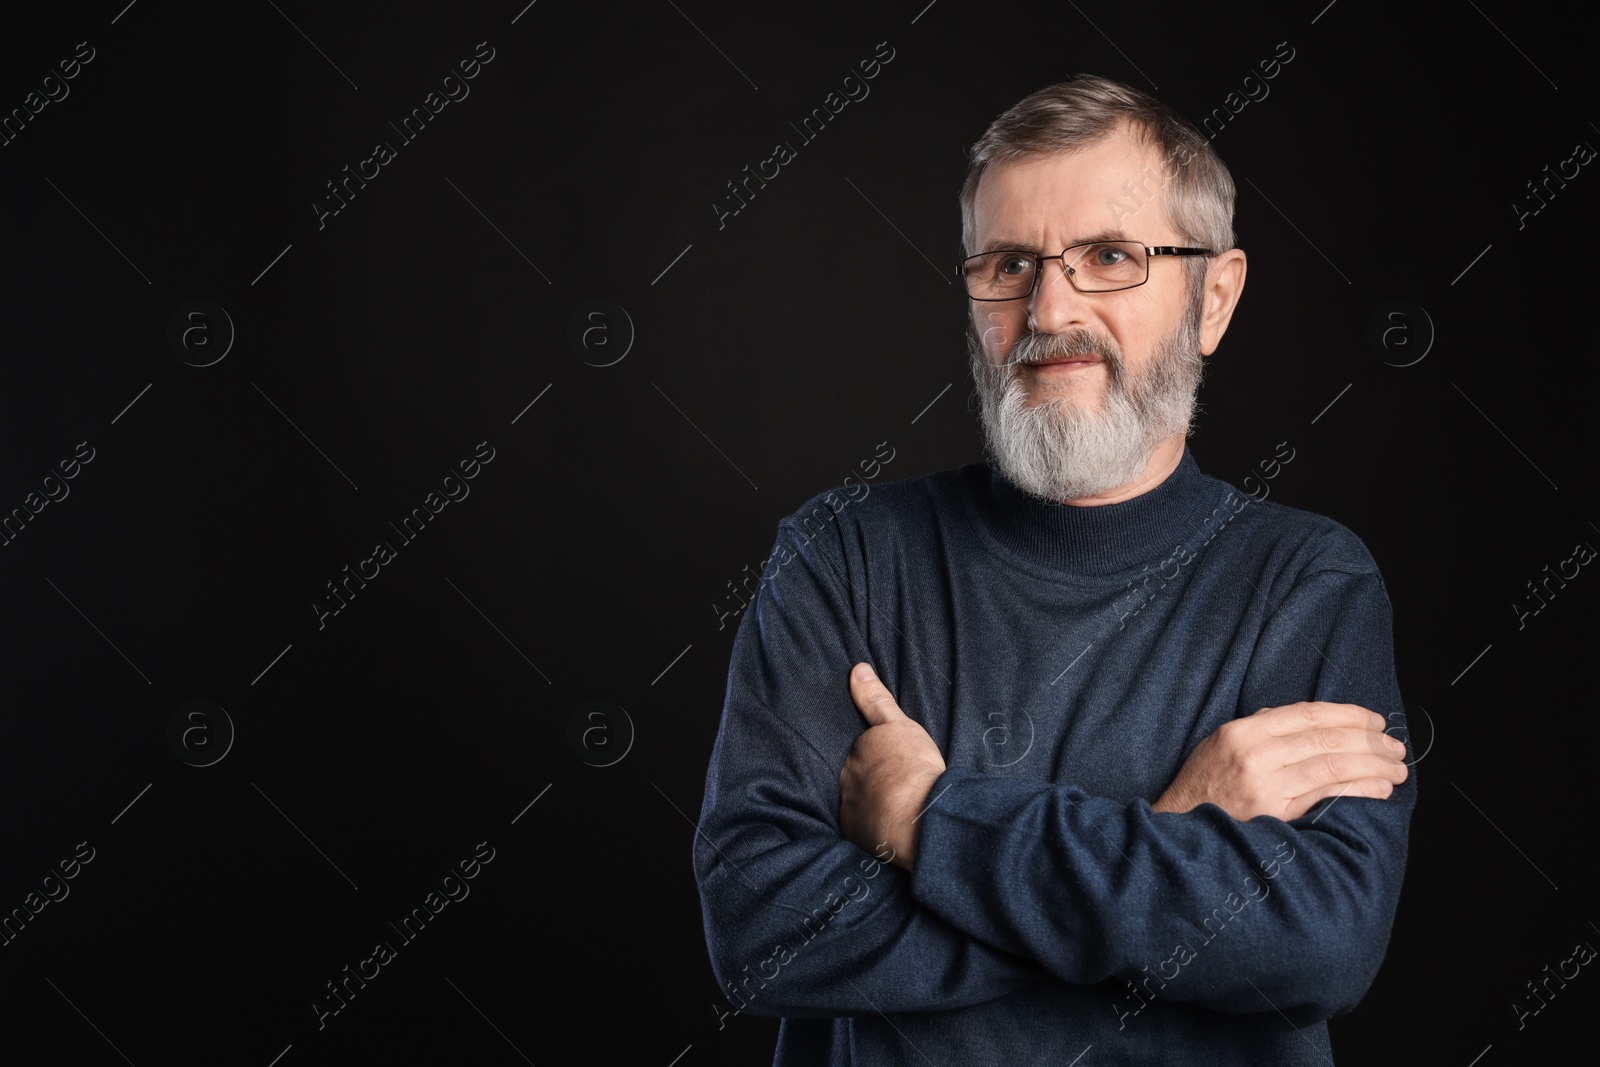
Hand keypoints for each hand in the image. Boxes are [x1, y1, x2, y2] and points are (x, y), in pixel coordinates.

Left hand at [838, 663, 946, 869]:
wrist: (918, 818)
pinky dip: (872, 827)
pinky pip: (861, 829)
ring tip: (893, 809)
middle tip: (893, 786)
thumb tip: (857, 669)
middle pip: (855, 777)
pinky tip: (889, 827)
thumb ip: (875, 699)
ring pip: (857, 803)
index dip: (874, 757)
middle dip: (869, 780)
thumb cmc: (912, 768)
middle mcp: (845, 781)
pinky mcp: (856, 835)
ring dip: (870, 804)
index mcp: (856, 754)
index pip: (859, 752)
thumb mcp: (898, 725)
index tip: (890, 762)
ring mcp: (849, 809)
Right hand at [1151, 702, 1408, 821]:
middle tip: (1395, 747)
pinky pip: (1326, 796)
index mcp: (1241, 732)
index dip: (1348, 715)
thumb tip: (1305, 720)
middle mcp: (1254, 755)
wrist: (1177, 831)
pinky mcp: (1275, 815)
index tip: (1374, 720)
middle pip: (1326, 739)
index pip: (1307, 714)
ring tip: (1395, 769)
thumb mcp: (1220, 745)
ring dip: (1373, 766)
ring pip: (1333, 766)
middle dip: (1370, 741)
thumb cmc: (1202, 789)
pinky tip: (1378, 789)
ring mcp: (1265, 786)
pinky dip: (1358, 790)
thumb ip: (1260, 729)